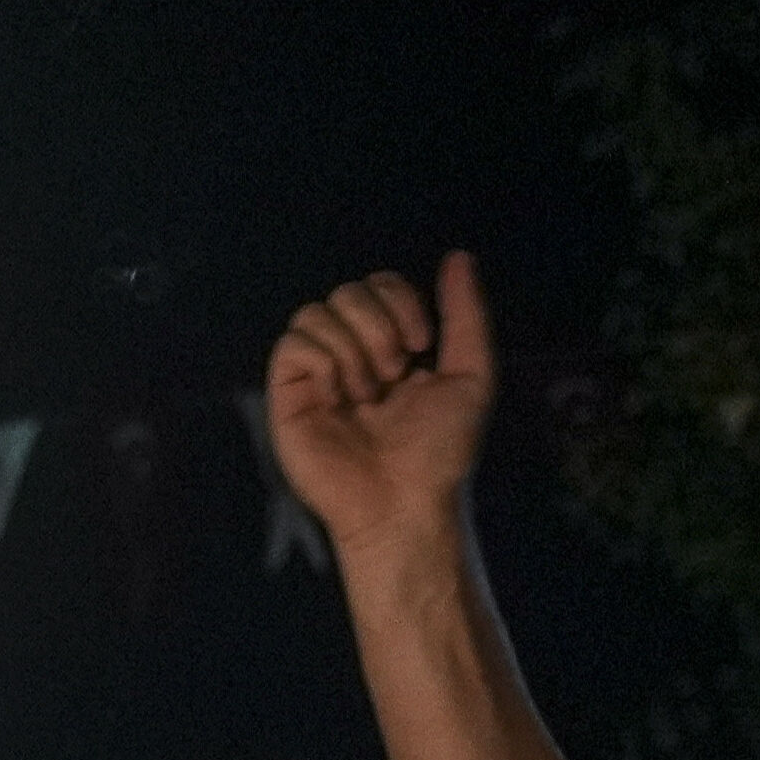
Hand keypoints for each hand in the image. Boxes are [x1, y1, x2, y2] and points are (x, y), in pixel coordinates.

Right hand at [267, 252, 495, 555]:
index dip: (400, 300)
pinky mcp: (288, 397)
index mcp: (388, 347)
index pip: (378, 285)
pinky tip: (338, 397)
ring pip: (317, 311)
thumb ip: (466, 315)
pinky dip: (323, 361)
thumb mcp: (471, 376)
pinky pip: (292, 343)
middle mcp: (349, 356)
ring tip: (367, 395)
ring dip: (353, 348)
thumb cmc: (440, 453)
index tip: (421, 345)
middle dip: (378, 325)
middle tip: (393, 376)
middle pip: (348, 291)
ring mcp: (316, 376)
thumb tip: (459, 255)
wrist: (405, 503)